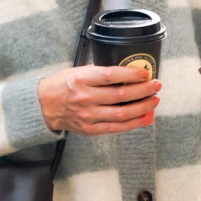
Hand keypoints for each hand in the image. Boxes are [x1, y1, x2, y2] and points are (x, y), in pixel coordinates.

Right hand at [38, 63, 160, 134]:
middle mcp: (85, 97)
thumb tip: (130, 74)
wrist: (45, 106)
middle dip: (143, 90)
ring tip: (154, 100)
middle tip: (155, 85)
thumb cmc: (64, 85)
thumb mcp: (79, 71)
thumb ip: (101, 73)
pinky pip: (117, 127)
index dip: (132, 74)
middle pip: (121, 95)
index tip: (145, 73)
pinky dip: (134, 123)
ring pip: (122, 113)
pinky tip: (145, 117)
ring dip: (142, 107)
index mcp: (82, 79)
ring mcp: (88, 115)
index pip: (111, 75)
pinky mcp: (90, 129)